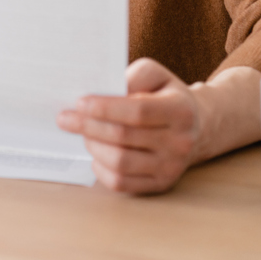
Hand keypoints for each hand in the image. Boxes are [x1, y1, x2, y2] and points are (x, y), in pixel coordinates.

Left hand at [57, 57, 199, 193]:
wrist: (196, 127)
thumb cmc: (165, 96)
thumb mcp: (155, 75)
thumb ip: (133, 76)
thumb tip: (104, 91)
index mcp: (180, 111)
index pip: (138, 112)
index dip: (105, 108)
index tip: (80, 103)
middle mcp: (180, 142)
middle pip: (124, 137)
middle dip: (88, 126)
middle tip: (65, 118)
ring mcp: (171, 167)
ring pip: (120, 163)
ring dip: (93, 146)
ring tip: (83, 133)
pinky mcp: (160, 184)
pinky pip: (122, 183)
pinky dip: (101, 169)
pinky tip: (96, 153)